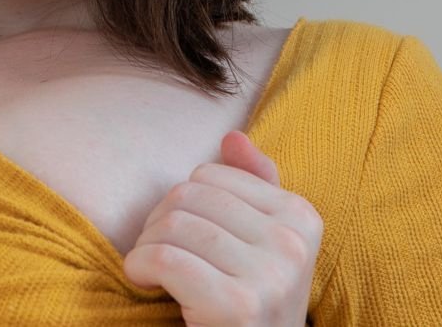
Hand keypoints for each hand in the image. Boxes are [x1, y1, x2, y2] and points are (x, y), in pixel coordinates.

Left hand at [123, 130, 321, 326]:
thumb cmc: (251, 303)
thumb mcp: (264, 244)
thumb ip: (255, 187)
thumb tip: (231, 136)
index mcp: (302, 215)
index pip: (212, 174)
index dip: (183, 201)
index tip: (182, 236)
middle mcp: (293, 242)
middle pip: (189, 194)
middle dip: (158, 222)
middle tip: (158, 254)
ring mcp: (270, 275)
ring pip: (174, 224)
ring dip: (146, 247)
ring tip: (152, 270)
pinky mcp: (238, 305)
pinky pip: (165, 259)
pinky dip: (139, 267)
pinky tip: (143, 282)